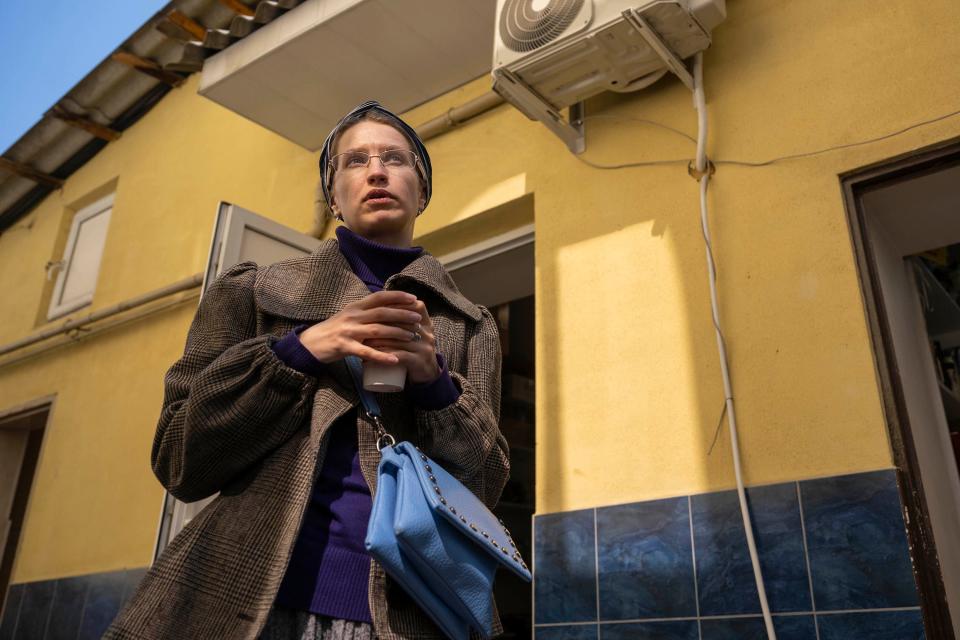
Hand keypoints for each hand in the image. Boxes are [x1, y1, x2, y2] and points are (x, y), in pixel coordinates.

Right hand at [298, 290, 423, 364]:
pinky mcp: (344, 347)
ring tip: (412, 336)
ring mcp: (348, 331)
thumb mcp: (349, 315)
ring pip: (377, 331)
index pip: (379, 297)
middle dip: (402, 314)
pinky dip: (382, 356)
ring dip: (397, 333)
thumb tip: (389, 307)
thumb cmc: (334, 330)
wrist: (310, 343)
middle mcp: (353, 316)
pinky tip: (395, 359)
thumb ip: (366, 312)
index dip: (397, 296)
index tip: (413, 298)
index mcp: (355, 307)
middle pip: (382, 312)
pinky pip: (366, 352)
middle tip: (418, 318)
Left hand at [364, 298, 440, 383]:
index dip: (398, 304)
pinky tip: (375, 354)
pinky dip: (386, 354)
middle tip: (366, 324)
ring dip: (381, 339)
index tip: (378, 307)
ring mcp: (424, 348)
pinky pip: (401, 355)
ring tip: (365, 340)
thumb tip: (380, 302)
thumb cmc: (413, 349)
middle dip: (384, 322)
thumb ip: (403, 317)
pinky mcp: (420, 361)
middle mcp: (427, 333)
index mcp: (426, 323)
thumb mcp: (414, 331)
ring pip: (400, 339)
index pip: (415, 306)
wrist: (426, 372)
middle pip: (405, 322)